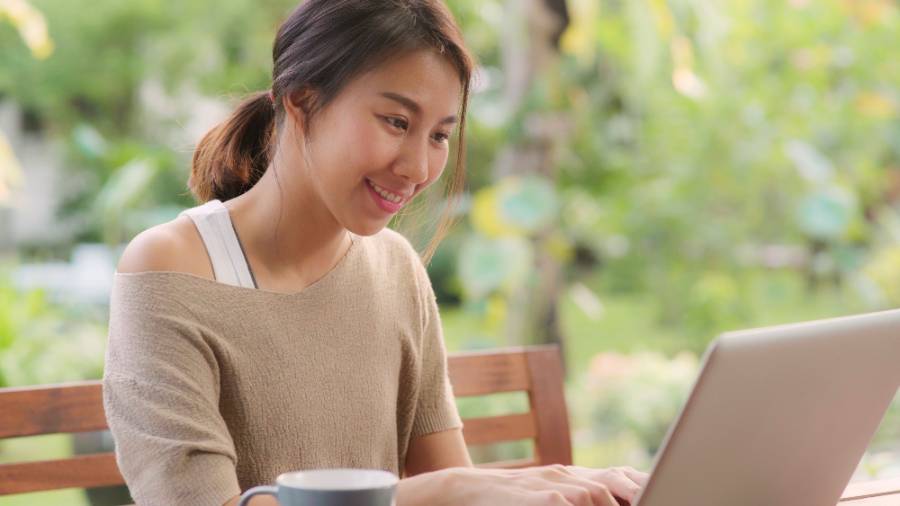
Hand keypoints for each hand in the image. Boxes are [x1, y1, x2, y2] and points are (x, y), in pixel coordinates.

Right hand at [397, 464, 646, 505]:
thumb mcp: (547, 494)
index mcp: (573, 476)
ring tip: (644, 503)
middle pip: (616, 481)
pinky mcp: (542, 496)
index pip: (619, 475)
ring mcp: (555, 485)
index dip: (644, 483)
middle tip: (663, 496)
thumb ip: (577, 497)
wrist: (465, 491)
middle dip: (641, 491)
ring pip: (597, 494)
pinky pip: (570, 503)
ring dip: (615, 503)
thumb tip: (607, 498)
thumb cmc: (508, 500)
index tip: (665, 487)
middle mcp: (568, 476)